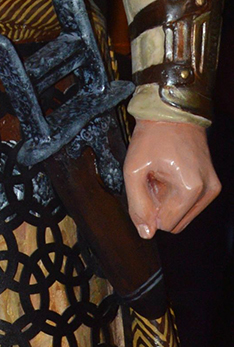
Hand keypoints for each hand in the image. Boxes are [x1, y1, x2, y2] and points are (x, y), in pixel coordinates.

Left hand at [124, 118, 220, 238]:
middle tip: (152, 181)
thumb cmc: (153, 137)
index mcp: (190, 189)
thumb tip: (146, 233)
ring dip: (167, 202)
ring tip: (161, 177)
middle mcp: (207, 191)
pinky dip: (176, 196)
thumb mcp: (134, 170)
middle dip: (159, 207)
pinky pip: (190, 205)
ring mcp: (212, 188)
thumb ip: (137, 205)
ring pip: (183, 216)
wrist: (172, 113)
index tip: (146, 185)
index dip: (149, 210)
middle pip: (176, 224)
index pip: (165, 224)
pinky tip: (169, 176)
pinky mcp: (212, 185)